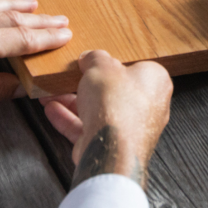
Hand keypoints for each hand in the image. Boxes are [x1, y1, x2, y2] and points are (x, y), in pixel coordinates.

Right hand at [41, 50, 172, 188]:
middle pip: (113, 91)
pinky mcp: (112, 146)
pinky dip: (69, 119)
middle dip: (86, 84)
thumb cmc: (117, 105)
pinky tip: (52, 109)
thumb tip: (90, 57)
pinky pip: (89, 128)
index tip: (92, 60)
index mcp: (155, 82)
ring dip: (71, 102)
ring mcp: (129, 129)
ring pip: (98, 111)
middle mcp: (147, 107)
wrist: (111, 149)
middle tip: (69, 77)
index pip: (133, 67)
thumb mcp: (102, 66)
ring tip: (52, 92)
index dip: (110, 63)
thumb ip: (95, 58)